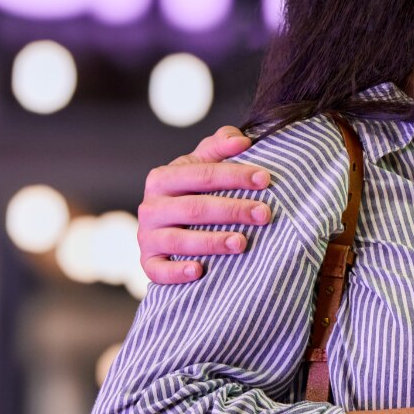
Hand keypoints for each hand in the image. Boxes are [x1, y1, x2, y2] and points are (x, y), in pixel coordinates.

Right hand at [138, 126, 270, 284]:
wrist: (168, 223)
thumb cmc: (195, 189)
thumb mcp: (203, 163)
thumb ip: (221, 145)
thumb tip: (243, 141)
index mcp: (164, 178)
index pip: (203, 174)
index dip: (235, 175)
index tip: (265, 179)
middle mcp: (151, 207)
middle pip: (195, 208)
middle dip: (232, 210)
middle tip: (264, 214)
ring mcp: (147, 236)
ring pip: (179, 240)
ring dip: (212, 242)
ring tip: (242, 243)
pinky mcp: (148, 262)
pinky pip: (157, 271)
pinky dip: (176, 272)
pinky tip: (199, 272)